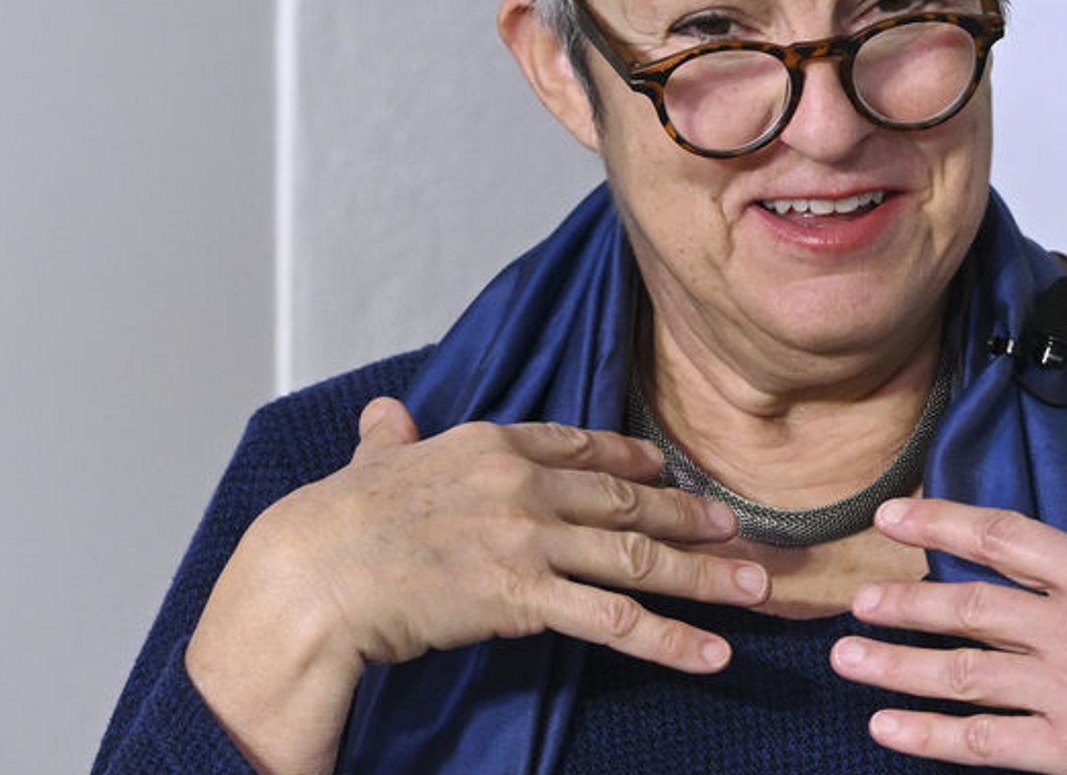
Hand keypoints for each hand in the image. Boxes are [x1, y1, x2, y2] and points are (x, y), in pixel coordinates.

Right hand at [187, 397, 770, 774]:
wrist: (309, 575)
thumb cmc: (329, 526)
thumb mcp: (370, 465)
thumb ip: (390, 440)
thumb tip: (385, 414)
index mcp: (489, 443)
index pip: (582, 447)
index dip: (633, 462)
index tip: (668, 471)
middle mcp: (522, 483)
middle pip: (627, 501)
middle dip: (692, 516)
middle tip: (741, 530)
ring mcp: (529, 539)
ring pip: (639, 556)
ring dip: (706, 576)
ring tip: (757, 590)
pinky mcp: (525, 597)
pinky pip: (615, 619)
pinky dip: (671, 639)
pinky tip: (712, 652)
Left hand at [829, 407, 1066, 774]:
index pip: (1008, 537)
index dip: (943, 521)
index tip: (894, 515)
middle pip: (970, 608)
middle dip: (905, 603)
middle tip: (857, 599)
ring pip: (966, 675)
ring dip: (900, 667)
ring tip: (850, 660)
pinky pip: (988, 745)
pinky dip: (933, 739)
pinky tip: (890, 733)